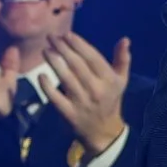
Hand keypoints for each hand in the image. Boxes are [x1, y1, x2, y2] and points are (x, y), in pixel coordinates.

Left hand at [41, 33, 132, 156]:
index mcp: (109, 80)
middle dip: (63, 48)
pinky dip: (47, 87)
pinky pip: (56, 98)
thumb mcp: (120, 80)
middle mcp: (96, 89)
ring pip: (65, 78)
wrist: (104, 132)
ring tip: (45, 50)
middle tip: (51, 37)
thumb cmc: (111, 100)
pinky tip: (41, 75)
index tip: (66, 34)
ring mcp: (81, 102)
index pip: (92, 57)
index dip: (79, 44)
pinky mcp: (69, 113)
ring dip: (54, 62)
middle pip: (77, 65)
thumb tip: (125, 39)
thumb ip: (122, 59)